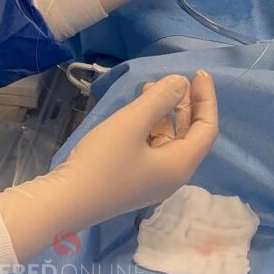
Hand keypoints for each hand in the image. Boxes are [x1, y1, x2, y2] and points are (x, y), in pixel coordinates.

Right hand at [0, 72, 217, 263]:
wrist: (67, 200)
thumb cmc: (104, 160)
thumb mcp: (133, 122)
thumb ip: (160, 99)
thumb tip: (181, 83)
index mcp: (180, 165)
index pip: (206, 129)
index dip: (206, 99)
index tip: (198, 73)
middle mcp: (172, 175)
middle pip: (190, 135)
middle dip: (186, 104)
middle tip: (178, 77)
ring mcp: (153, 180)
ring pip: (169, 139)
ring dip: (165, 112)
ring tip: (150, 86)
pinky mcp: (135, 179)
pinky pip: (153, 146)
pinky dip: (151, 124)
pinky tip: (136, 109)